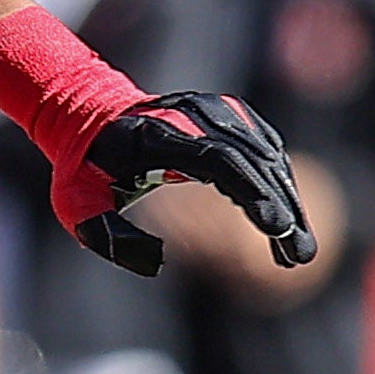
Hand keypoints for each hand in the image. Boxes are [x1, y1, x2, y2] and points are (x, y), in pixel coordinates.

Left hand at [62, 90, 314, 278]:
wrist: (88, 113)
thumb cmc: (83, 168)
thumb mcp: (76, 206)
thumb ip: (108, 235)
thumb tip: (157, 263)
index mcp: (158, 134)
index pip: (217, 159)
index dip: (250, 190)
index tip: (274, 227)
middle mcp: (194, 114)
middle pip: (251, 160)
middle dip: (280, 207)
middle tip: (299, 254)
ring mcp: (216, 110)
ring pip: (266, 156)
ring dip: (288, 201)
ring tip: (298, 249)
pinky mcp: (230, 114)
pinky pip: (265, 149)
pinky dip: (279, 183)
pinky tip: (289, 220)